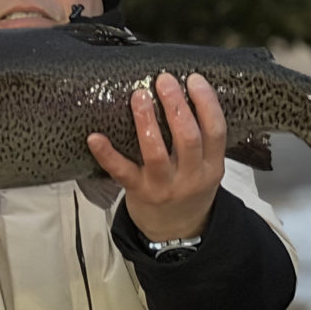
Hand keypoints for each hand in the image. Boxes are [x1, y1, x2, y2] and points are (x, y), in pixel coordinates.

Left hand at [87, 73, 225, 240]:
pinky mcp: (138, 192)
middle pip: (187, 138)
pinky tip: (95, 137)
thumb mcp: (205, 167)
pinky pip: (121, 172)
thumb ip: (200, 138)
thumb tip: (182, 90)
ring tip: (139, 96)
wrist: (176, 231)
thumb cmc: (188, 187)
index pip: (215, 131)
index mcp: (211, 166)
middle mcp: (190, 177)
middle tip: (164, 80)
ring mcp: (163, 186)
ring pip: (156, 152)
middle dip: (176, 106)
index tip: (194, 78)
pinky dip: (107, 154)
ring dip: (147, 121)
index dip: (207, 103)